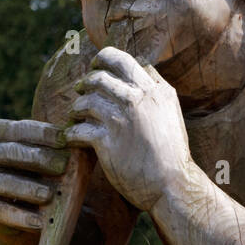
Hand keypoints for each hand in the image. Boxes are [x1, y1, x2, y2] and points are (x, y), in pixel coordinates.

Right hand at [0, 119, 67, 232]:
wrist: (20, 206)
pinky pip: (1, 211)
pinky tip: (39, 223)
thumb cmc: (37, 171)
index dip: (42, 134)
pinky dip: (20, 217)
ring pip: (4, 182)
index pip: (20, 129)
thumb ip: (56, 144)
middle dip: (38, 159)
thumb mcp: (43, 154)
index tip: (64, 140)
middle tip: (62, 166)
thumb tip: (82, 137)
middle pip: (12, 153)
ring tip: (49, 195)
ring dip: (27, 188)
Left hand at [65, 47, 191, 211]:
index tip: (95, 67)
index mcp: (152, 90)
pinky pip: (78, 130)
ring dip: (77, 107)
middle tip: (80, 91)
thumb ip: (156, 87)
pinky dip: (71, 133)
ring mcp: (119, 121)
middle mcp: (136, 100)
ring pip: (85, 101)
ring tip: (76, 115)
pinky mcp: (106, 143)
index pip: (120, 59)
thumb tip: (143, 67)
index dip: (102, 59)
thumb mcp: (171, 110)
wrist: (172, 184)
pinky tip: (72, 137)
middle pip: (98, 78)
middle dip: (85, 83)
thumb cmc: (173, 151)